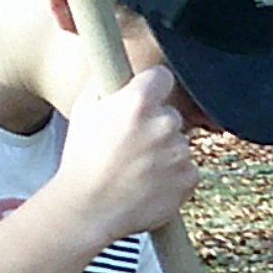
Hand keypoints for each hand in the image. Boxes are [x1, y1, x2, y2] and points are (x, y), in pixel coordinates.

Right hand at [48, 66, 199, 244]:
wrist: (90, 207)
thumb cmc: (83, 160)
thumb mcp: (84, 111)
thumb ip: (104, 83)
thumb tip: (113, 65)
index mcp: (137, 102)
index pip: (162, 77)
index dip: (152, 86)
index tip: (146, 95)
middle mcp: (164, 124)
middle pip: (170, 114)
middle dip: (155, 124)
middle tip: (131, 144)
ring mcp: (180, 153)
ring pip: (179, 143)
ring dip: (164, 152)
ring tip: (136, 168)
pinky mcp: (189, 178)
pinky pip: (187, 169)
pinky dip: (173, 175)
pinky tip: (148, 183)